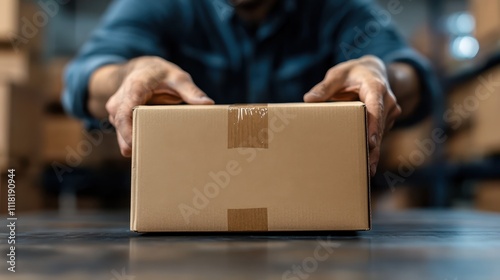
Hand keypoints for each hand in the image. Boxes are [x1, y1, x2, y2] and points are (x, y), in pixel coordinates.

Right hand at [105, 56, 213, 156]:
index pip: (124, 112)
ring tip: (152, 157)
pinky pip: (123, 133)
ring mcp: (115, 110)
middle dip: (132, 144)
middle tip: (150, 159)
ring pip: (120, 132)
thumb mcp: (179, 78)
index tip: (134, 146)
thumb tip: (208, 103)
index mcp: (134, 87)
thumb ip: (191, 91)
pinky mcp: (118, 118)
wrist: (144, 69)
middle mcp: (120, 99)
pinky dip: (135, 141)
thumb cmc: (162, 74)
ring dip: (134, 144)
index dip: (127, 131)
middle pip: (120, 126)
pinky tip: (149, 150)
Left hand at [303, 55, 401, 175]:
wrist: (374, 71)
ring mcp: (389, 112)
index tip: (370, 143)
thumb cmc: (353, 73)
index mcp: (376, 88)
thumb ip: (325, 87)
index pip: (376, 109)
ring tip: (365, 172)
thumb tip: (308, 99)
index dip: (374, 126)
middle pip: (379, 127)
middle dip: (373, 148)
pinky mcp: (387, 121)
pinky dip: (372, 149)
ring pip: (381, 135)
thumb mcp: (338, 74)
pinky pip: (379, 136)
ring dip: (373, 152)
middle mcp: (387, 101)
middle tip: (366, 168)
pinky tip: (366, 166)